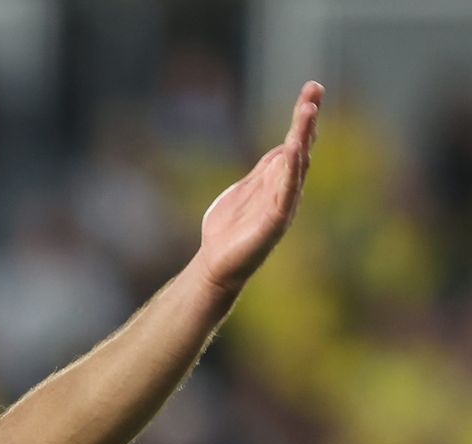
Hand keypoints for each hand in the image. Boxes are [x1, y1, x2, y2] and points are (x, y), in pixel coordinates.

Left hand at [195, 81, 321, 295]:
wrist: (217, 265)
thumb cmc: (230, 230)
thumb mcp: (246, 190)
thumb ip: (263, 171)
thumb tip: (281, 149)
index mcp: (277, 178)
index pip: (294, 141)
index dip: (303, 116)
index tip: (312, 89)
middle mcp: (286, 187)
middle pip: (301, 146)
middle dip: (307, 118)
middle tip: (314, 90)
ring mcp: (283, 202)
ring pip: (297, 164)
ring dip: (302, 137)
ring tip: (308, 111)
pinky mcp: (276, 220)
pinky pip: (287, 191)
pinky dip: (292, 171)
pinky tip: (295, 150)